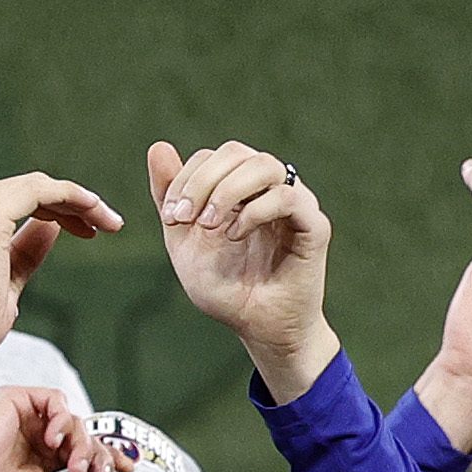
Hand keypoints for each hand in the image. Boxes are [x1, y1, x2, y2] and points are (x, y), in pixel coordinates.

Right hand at [0, 171, 121, 386]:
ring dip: (79, 200)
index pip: (20, 198)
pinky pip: (40, 190)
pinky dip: (72, 197)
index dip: (60, 209)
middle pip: (32, 187)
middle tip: (107, 225)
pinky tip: (92, 213)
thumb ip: (26, 250)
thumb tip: (51, 227)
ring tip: (107, 223)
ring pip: (39, 185)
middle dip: (75, 203)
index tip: (88, 231)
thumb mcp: (8, 280)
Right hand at [0, 384, 120, 471]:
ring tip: (71, 466)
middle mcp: (36, 435)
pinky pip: (55, 400)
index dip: (106, 457)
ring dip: (81, 444)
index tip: (127, 470)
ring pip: (74, 420)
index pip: (82, 450)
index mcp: (40, 458)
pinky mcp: (18, 399)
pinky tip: (54, 441)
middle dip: (98, 454)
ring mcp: (27, 417)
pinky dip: (63, 419)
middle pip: (84, 435)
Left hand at [152, 138, 339, 393]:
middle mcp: (268, 188)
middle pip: (238, 152)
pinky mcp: (313, 225)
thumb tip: (158, 146)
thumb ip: (170, 196)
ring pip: (266, 165)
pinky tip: (234, 235)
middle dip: (202, 181)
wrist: (254, 324)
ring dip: (228, 191)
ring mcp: (294, 203)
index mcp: (239, 187)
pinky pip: (289, 197)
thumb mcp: (182, 239)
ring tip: (209, 225)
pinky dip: (254, 211)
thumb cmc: (223, 284)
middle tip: (184, 219)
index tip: (170, 217)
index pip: (213, 155)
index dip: (186, 178)